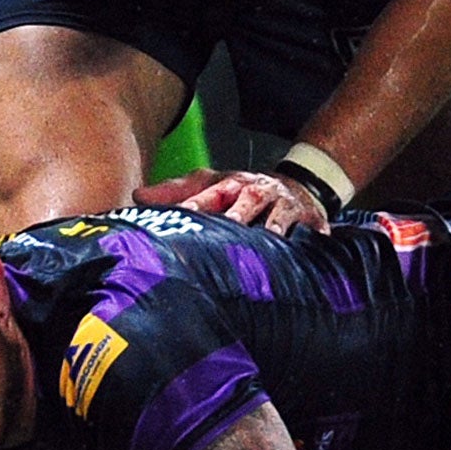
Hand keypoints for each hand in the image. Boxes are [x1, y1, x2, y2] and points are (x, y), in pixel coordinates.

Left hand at [136, 169, 328, 235]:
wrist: (298, 188)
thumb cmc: (246, 193)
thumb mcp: (213, 184)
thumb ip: (177, 192)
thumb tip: (137, 197)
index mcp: (234, 184)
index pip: (211, 194)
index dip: (196, 206)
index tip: (181, 220)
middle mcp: (260, 192)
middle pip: (247, 203)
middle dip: (235, 219)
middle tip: (221, 237)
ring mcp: (287, 208)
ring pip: (279, 221)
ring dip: (271, 235)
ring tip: (261, 253)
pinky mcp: (313, 224)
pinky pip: (311, 238)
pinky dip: (308, 248)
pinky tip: (301, 265)